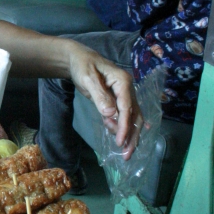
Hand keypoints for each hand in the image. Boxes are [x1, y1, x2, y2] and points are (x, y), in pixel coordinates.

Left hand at [66, 42, 141, 158]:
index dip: (125, 126)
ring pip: (132, 118)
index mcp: (123, 81)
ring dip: (129, 134)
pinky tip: (121, 139)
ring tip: (123, 151)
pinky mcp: (118, 99)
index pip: (127, 107)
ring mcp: (124, 94)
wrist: (78, 59)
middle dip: (132, 136)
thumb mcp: (87, 79)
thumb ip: (99, 95)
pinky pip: (124, 116)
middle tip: (127, 155)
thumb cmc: (82, 65)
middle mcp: (128, 88)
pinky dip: (122, 127)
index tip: (121, 142)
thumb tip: (111, 113)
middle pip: (135, 115)